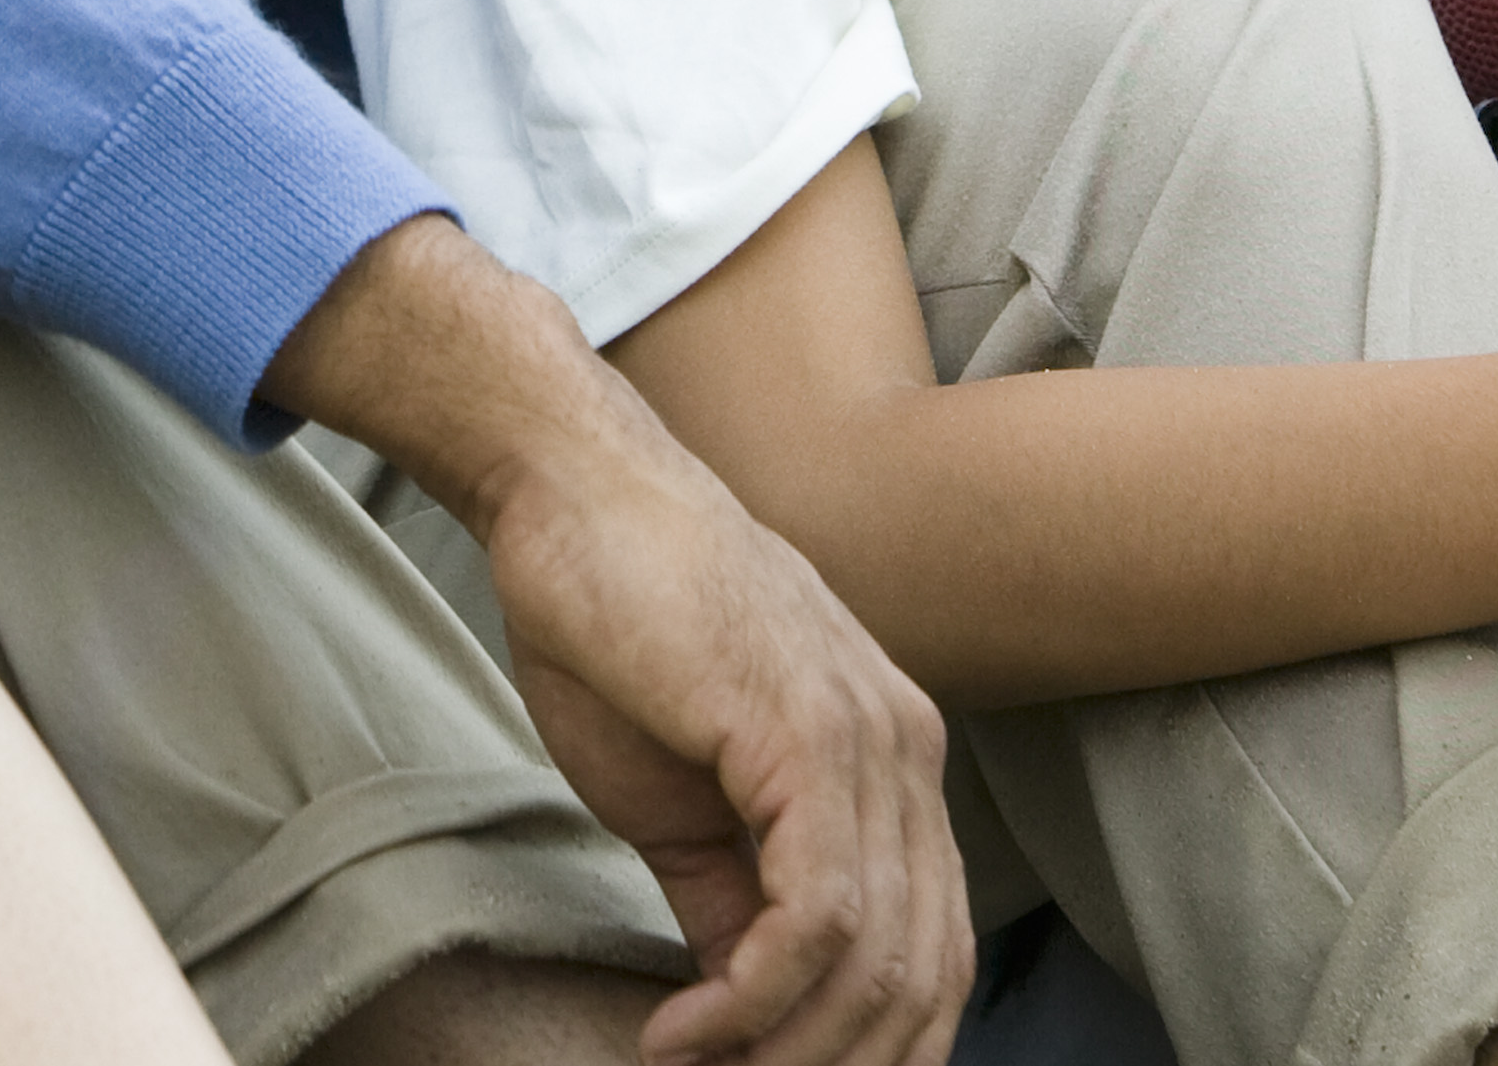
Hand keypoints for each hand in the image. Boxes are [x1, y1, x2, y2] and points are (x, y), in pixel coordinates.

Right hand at [275, 220, 961, 1065]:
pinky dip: (753, 1002)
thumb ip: (732, 892)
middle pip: (926, 974)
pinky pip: (817, 917)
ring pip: (878, 961)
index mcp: (893, 756)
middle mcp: (908, 750)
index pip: (931, 945)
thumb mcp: (683, 790)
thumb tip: (751, 1000)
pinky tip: (684, 1029)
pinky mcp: (807, 736)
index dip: (869, 1043)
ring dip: (788, 1049)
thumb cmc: (613, 616)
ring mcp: (869, 739)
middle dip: (839, 1063)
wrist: (565, 488)